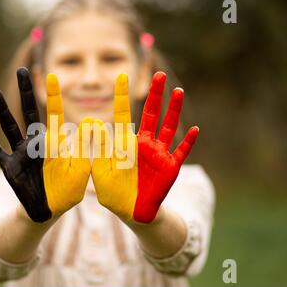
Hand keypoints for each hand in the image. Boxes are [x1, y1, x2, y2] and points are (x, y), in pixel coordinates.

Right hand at [0, 68, 90, 222]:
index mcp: (54, 143)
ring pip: (9, 127)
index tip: (52, 76)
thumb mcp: (80, 171)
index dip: (53, 96)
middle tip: (22, 70)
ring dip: (2, 111)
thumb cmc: (67, 191)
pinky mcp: (10, 168)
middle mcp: (36, 143)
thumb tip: (91, 124)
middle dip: (26, 92)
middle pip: (30, 113)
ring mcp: (21, 154)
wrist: (49, 210)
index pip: (54, 115)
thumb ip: (84, 149)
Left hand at [92, 72, 198, 223]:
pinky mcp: (170, 167)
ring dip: (174, 110)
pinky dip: (188, 142)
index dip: (123, 96)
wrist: (130, 212)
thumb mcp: (101, 171)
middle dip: (155, 94)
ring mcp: (159, 154)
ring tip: (178, 91)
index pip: (123, 115)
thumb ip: (98, 150)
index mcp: (125, 144)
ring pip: (168, 127)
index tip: (122, 77)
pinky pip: (181, 152)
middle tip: (158, 74)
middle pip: (151, 114)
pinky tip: (194, 129)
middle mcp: (144, 144)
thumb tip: (91, 124)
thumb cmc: (113, 192)